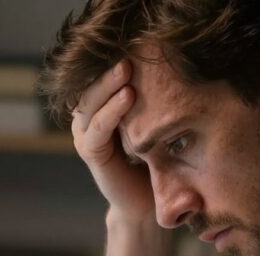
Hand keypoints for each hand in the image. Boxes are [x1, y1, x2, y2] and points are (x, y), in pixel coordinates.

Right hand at [71, 60, 154, 222]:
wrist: (147, 204)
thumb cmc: (155, 164)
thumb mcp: (152, 127)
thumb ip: (149, 106)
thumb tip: (171, 68)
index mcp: (104, 112)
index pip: (102, 81)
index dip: (113, 65)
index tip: (136, 48)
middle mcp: (91, 121)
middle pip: (92, 88)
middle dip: (109, 70)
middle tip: (130, 54)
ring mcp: (88, 136)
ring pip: (89, 104)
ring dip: (107, 85)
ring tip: (127, 69)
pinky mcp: (92, 153)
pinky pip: (97, 129)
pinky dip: (110, 112)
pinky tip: (128, 96)